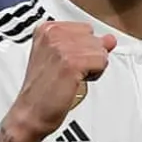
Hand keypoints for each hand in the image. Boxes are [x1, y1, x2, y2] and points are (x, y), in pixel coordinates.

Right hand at [12, 21, 116, 137]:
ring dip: (92, 67)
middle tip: (69, 72)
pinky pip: (102, 61)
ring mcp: (61, 47)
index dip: (83, 49)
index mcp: (47, 28)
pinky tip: (76, 81)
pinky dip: (95, 75)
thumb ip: (87, 44)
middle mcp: (53, 34)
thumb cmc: (44, 89)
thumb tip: (110, 39)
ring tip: (72, 77)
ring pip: (100, 50)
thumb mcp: (62, 57)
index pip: (85, 29)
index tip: (67, 62)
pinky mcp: (72, 62)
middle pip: (94, 38)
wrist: (30, 112)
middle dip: (89, 57)